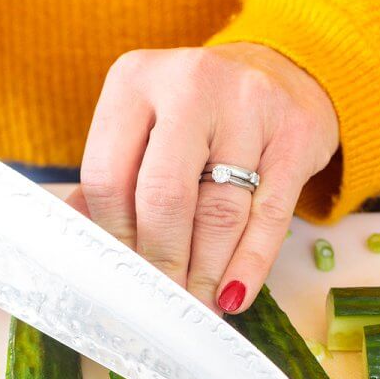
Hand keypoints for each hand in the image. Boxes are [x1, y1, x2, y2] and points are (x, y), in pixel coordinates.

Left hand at [71, 43, 338, 312]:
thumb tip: (83, 251)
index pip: (108, 176)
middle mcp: (189, 83)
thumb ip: (112, 181)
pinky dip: (249, 265)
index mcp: (134, 80)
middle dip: (162, 262)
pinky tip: (235, 294)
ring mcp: (248, 104)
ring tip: (198, 305)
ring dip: (206, 273)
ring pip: (219, 213)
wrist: (282, 74)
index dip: (115, 237)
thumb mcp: (146, 128)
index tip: (126, 274)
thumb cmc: (200, 115)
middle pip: (163, 196)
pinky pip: (270, 216)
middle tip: (164, 303)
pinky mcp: (296, 133)